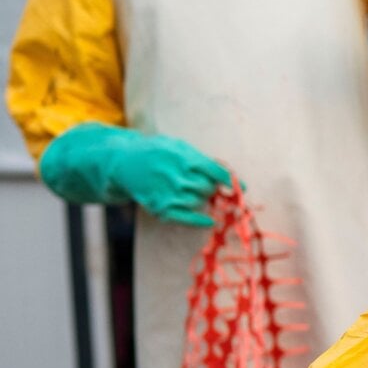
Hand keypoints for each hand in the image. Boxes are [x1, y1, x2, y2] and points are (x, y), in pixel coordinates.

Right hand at [110, 134, 230, 226]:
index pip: (215, 172)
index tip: (243, 189)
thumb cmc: (156, 152)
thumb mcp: (177, 146)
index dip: (230, 181)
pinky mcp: (161, 208)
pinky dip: (200, 221)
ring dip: (201, 199)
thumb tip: (225, 173)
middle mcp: (177, 177)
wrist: (124, 162)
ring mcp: (169, 194)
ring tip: (189, 190)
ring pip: (198, 202)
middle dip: (211, 188)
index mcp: (184, 158)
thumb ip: (200, 159)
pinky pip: (186, 219)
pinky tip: (209, 221)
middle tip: (205, 185)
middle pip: (208, 189)